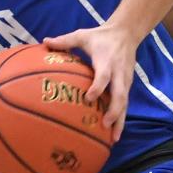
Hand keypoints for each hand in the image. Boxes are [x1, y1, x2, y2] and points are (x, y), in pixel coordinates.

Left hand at [43, 24, 137, 141]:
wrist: (126, 33)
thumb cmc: (100, 36)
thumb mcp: (82, 35)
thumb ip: (65, 41)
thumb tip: (45, 42)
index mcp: (106, 61)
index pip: (104, 76)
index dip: (98, 87)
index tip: (89, 98)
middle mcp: (118, 73)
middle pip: (120, 94)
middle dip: (114, 110)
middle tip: (104, 124)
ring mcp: (125, 80)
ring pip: (125, 103)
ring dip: (120, 120)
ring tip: (113, 139)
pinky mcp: (128, 85)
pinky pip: (125, 103)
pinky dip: (121, 118)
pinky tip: (115, 133)